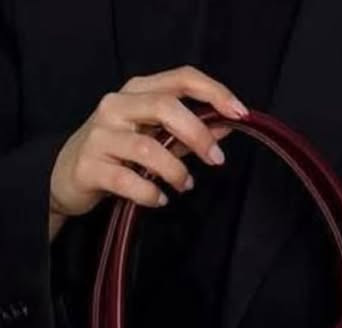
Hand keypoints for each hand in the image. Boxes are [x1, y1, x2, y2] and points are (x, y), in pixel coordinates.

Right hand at [49, 65, 247, 237]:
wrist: (65, 177)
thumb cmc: (116, 154)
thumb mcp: (152, 137)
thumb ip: (187, 133)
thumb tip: (227, 127)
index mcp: (136, 91)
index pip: (181, 78)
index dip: (214, 92)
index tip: (240, 113)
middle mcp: (116, 106)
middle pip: (165, 107)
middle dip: (198, 134)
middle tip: (217, 160)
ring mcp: (100, 136)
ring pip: (148, 148)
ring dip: (176, 171)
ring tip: (185, 186)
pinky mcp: (90, 167)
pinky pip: (129, 181)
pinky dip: (151, 194)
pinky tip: (160, 200)